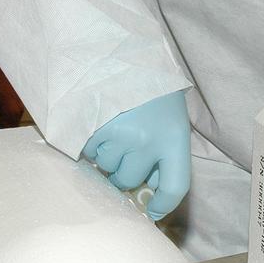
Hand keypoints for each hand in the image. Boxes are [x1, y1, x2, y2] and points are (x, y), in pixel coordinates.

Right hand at [82, 91, 190, 220]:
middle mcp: (150, 141)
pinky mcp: (94, 128)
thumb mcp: (171, 117)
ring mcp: (121, 135)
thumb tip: (151, 188)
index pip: (175, 187)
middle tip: (124, 148)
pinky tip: (98, 121)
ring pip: (105, 167)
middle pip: (129, 180)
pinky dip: (89, 142)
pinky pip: (87, 151)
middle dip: (123, 172)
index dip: (163, 205)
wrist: (123, 51)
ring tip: (112, 127)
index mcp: (176, 137)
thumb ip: (165, 151)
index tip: (151, 212)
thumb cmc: (151, 88)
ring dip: (105, 156)